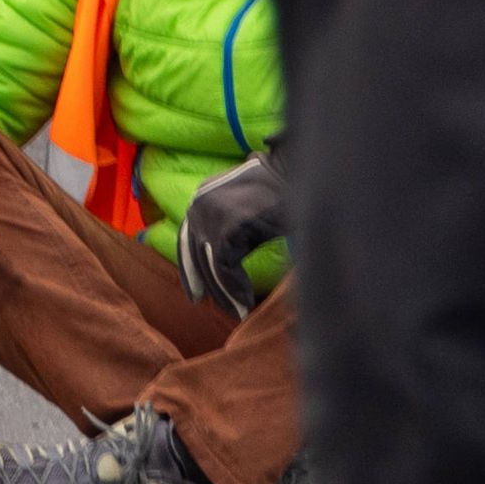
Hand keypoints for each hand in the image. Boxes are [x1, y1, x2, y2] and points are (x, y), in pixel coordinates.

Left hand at [175, 147, 289, 315]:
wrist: (296, 172)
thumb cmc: (281, 192)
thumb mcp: (246, 208)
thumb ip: (230, 226)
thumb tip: (225, 257)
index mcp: (202, 197)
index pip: (188, 241)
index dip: (191, 271)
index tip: (196, 296)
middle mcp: (199, 204)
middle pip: (196, 256)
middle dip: (208, 286)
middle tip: (223, 310)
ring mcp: (211, 213)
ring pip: (211, 265)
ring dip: (226, 293)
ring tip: (239, 311)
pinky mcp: (227, 226)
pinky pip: (225, 267)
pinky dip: (236, 288)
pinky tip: (247, 302)